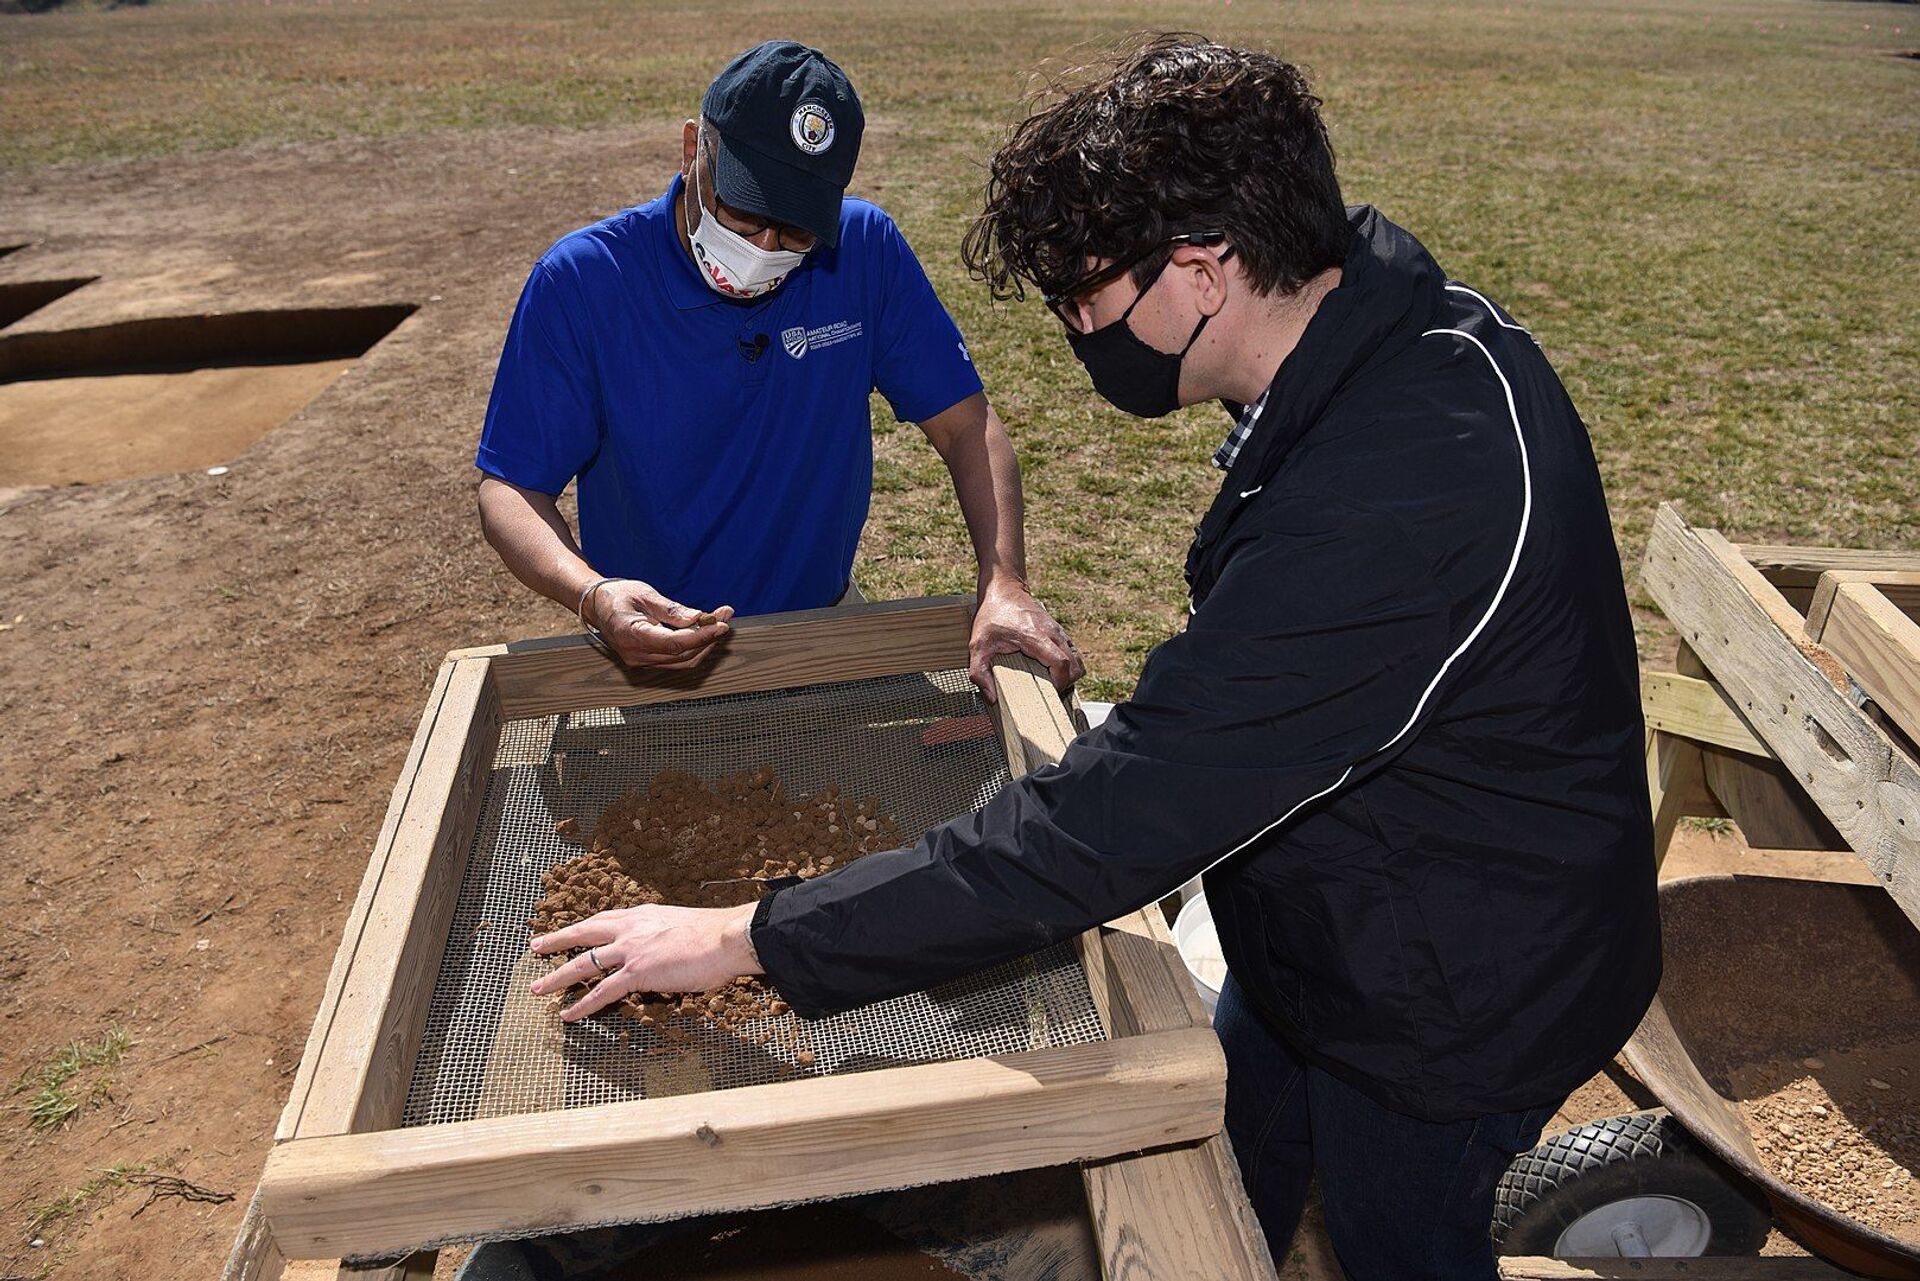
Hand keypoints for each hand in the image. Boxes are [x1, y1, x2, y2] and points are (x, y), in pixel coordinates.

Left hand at [529, 902, 759, 1022]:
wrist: (728, 937)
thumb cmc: (716, 935)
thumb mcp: (684, 926)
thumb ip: (667, 936)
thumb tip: (668, 949)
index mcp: (644, 915)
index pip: (605, 920)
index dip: (584, 927)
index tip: (570, 930)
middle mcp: (631, 928)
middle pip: (584, 934)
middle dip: (557, 941)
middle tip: (536, 947)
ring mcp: (631, 950)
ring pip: (583, 963)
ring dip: (557, 977)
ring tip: (538, 989)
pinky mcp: (636, 972)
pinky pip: (601, 991)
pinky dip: (582, 1004)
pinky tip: (568, 1014)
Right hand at [585, 579, 734, 669]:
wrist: (596, 604)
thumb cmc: (617, 595)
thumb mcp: (645, 594)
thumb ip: (672, 609)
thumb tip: (699, 618)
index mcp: (632, 635)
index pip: (675, 643)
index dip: (702, 636)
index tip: (721, 624)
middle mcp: (635, 655)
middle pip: (682, 656)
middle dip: (708, 638)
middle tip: (724, 617)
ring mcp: (640, 661)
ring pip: (682, 662)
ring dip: (703, 645)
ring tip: (717, 623)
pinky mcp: (645, 661)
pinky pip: (675, 660)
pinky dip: (692, 648)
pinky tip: (703, 632)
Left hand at [968, 581, 1083, 701]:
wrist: (1004, 589)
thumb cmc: (991, 615)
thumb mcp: (977, 644)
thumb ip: (978, 672)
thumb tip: (991, 697)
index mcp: (1036, 636)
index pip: (1062, 663)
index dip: (1059, 682)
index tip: (1045, 692)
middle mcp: (1053, 633)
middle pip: (1076, 666)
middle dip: (1066, 683)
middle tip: (1046, 690)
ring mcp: (1059, 632)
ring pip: (1078, 661)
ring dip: (1068, 675)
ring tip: (1049, 682)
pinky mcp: (1059, 633)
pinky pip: (1073, 654)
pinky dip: (1068, 666)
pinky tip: (1050, 670)